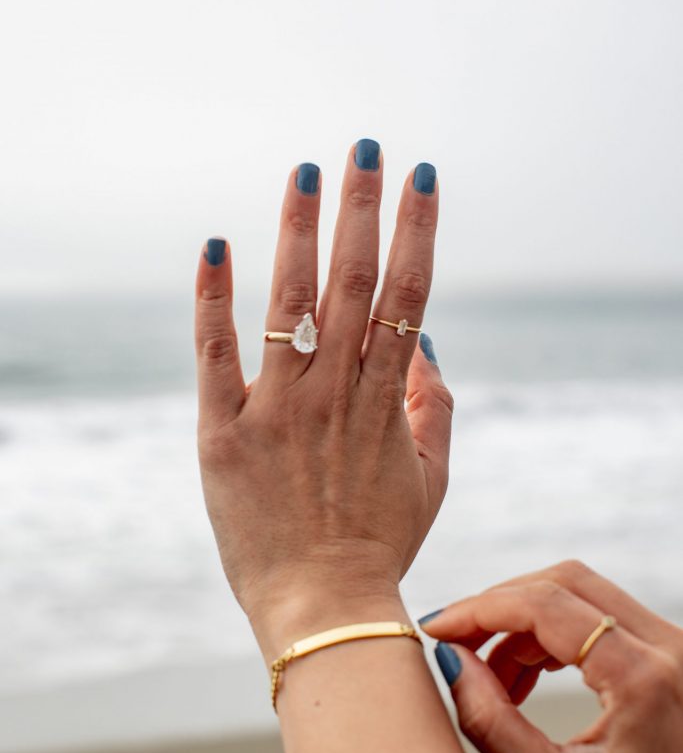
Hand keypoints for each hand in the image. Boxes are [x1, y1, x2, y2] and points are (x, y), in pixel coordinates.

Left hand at [194, 143, 452, 660]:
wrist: (322, 606)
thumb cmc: (381, 542)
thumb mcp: (432, 477)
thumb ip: (437, 407)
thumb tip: (427, 343)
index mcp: (386, 400)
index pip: (408, 295)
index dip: (417, 231)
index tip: (422, 177)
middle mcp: (335, 392)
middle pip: (352, 282)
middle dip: (362, 208)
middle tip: (366, 146)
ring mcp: (278, 410)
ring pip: (291, 303)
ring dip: (299, 231)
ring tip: (306, 172)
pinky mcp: (226, 433)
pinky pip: (216, 355)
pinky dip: (214, 299)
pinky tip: (215, 245)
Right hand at [421, 561, 682, 752]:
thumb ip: (491, 723)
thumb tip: (451, 660)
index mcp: (642, 677)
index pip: (544, 605)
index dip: (479, 609)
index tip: (436, 628)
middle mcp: (667, 645)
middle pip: (562, 582)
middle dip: (497, 607)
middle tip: (456, 644)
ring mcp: (673, 643)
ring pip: (578, 593)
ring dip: (522, 623)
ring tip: (492, 680)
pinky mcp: (668, 650)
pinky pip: (597, 615)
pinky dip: (550, 634)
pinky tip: (525, 677)